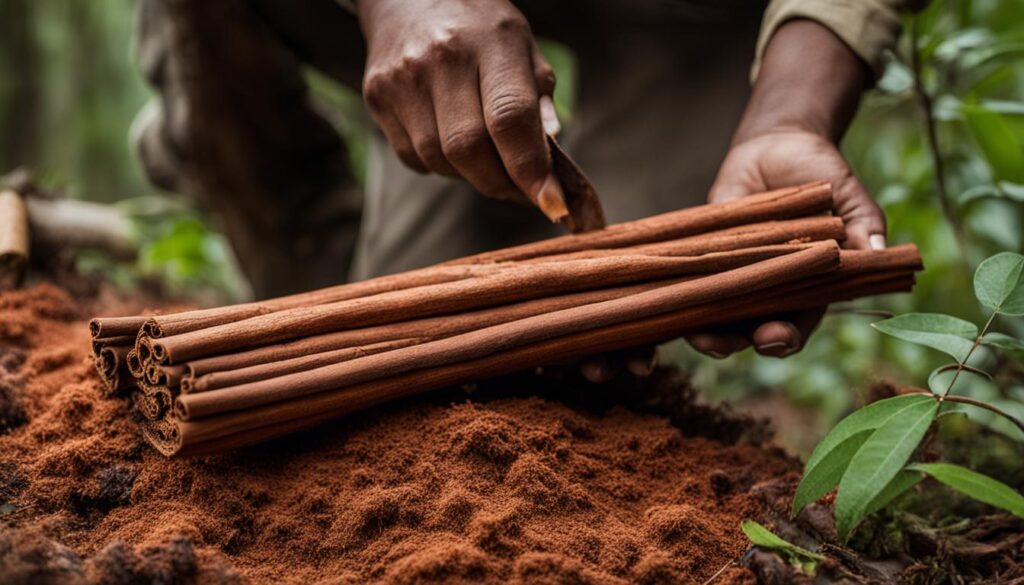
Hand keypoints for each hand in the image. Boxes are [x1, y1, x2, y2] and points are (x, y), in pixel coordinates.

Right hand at [357, 0, 566, 216]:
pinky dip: (441, 165)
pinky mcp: (377, 98)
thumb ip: (538, 100)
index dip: (532, 169)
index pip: (510, 118)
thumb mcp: (523, 46)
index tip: (553, 204)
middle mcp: (442, 59)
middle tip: (522, 190)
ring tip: (488, 160)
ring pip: (441, 161)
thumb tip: (548, 158)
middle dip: (503, 184)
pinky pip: (415, 158)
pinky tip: (451, 141)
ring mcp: (403, 80)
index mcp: (491, 41)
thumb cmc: (479, 27)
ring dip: (472, 176)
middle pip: (470, 150)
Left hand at [686, 19, 886, 358]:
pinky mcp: (702, 257)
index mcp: (805, 289)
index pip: (794, 326)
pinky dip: (676, 293)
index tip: (775, 337)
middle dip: (733, 342)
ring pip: (713, 314)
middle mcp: (765, 291)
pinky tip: (664, 299)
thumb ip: (863, 222)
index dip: (783, 338)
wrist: (777, 146)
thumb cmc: (820, 175)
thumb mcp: (847, 194)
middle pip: (746, 331)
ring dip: (700, 327)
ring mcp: (730, 276)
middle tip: (720, 342)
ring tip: (692, 331)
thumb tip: (878, 248)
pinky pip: (686, 282)